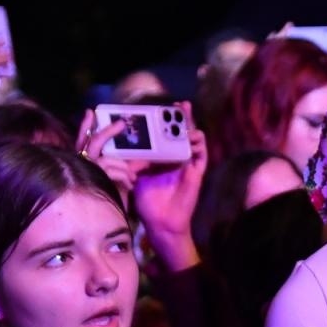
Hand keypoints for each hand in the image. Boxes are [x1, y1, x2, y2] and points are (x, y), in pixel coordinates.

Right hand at [74, 110, 147, 202]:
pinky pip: (110, 171)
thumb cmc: (112, 203)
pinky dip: (123, 175)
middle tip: (121, 123)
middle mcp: (83, 167)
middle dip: (107, 131)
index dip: (85, 127)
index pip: (83, 142)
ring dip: (122, 165)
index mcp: (87, 165)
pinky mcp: (94, 182)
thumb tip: (138, 160)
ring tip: (132, 174)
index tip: (90, 112)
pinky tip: (130, 184)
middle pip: (93, 142)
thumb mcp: (119, 181)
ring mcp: (87, 174)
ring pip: (105, 159)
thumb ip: (124, 169)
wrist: (107, 225)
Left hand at [134, 102, 206, 269]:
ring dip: (191, 127)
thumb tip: (125, 147)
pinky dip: (199, 144)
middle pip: (181, 134)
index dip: (165, 122)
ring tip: (186, 115)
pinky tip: (194, 136)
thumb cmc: (148, 201)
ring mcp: (187, 165)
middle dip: (181, 118)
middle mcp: (176, 159)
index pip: (165, 135)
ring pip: (193, 141)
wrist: (160, 222)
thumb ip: (135, 160)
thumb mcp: (137, 175)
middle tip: (179, 105)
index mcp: (162, 158)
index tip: (160, 110)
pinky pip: (202, 155)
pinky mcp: (196, 173)